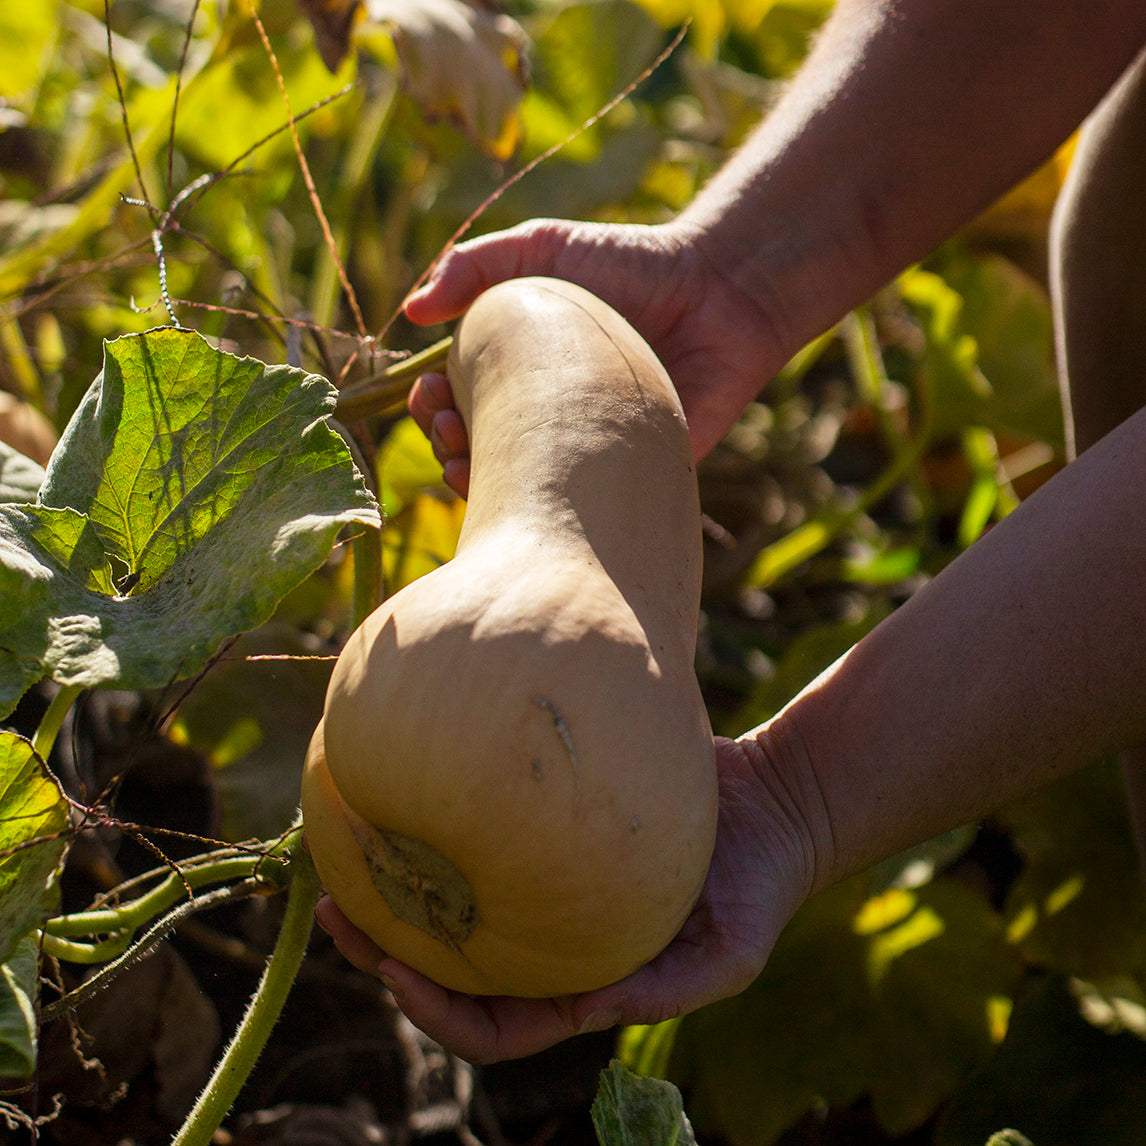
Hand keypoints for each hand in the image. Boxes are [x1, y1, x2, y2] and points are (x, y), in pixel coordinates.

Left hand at [314, 734, 815, 1062]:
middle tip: (332, 906)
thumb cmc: (756, 887)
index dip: (437, 1013)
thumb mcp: (728, 954)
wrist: (772, 804)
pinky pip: (484, 830)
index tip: (391, 967)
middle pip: (450, 968)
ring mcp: (547, 882)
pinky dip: (442, 824)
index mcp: (583, 986)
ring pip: (454, 900)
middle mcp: (553, 941)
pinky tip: (407, 789)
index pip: (494, 1027)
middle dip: (382, 950)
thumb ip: (666, 990)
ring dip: (392, 887)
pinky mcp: (550, 826)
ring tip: (341, 852)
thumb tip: (589, 1011)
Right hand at [403, 218, 786, 495]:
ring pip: (519, 488)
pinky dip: (545, 508)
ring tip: (466, 465)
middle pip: (477, 449)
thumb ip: (474, 266)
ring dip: (480, 484)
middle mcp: (546, 418)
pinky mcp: (629, 476)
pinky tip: (528, 492)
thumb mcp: (541, 249)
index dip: (432, 405)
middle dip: (446, 446)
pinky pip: (579, 510)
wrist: (716, 289)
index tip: (430, 396)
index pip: (456, 402)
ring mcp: (584, 452)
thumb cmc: (629, 264)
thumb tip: (413, 309)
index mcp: (519, 372)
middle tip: (447, 429)